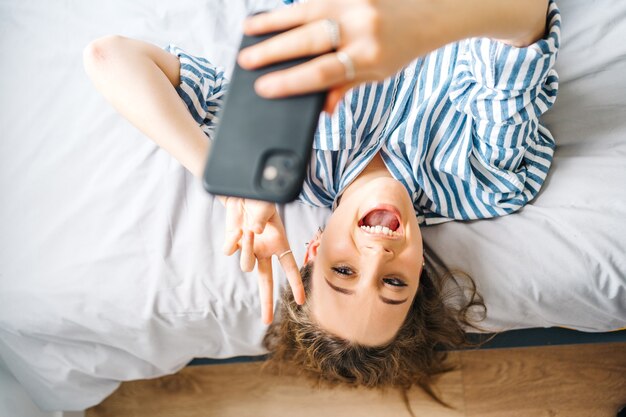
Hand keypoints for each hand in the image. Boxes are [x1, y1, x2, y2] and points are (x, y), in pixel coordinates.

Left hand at [221, 197, 304, 323]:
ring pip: (246, 265)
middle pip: (266, 281)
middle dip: (266, 302)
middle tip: (267, 321)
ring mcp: (248, 250)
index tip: (300, 301)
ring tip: (246, 230)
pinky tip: (235, 228)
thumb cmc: (259, 199)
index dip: (295, 284)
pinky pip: (229, 251)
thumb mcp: (265, 206)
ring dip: (246, 250)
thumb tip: (255, 233)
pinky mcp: (233, 246)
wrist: (239, 193)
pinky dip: (231, 240)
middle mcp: (264, 251)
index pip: (289, 267)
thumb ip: (262, 220)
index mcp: (278, 244)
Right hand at [238, 0, 549, 112]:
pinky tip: (273, 13)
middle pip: (307, 40)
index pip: (321, 73)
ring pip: (305, 12)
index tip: (263, 88)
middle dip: (272, 50)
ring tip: (249, 30)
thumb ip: (345, 88)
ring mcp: (355, 3)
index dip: (290, 81)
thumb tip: (321, 109)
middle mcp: (360, 28)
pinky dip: (293, 7)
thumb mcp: (377, 75)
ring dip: (274, 22)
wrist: (431, 14)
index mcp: (366, 57)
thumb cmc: (401, 50)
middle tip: (245, 60)